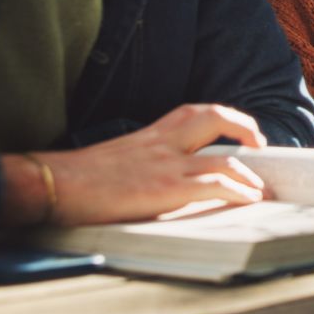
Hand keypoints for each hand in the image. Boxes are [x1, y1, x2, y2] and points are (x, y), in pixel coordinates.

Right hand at [5, 103, 268, 226]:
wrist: (53, 184)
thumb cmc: (79, 178)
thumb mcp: (119, 159)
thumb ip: (145, 161)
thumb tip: (161, 179)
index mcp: (151, 133)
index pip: (193, 113)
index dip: (223, 118)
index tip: (238, 132)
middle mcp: (163, 142)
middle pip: (214, 117)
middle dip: (244, 127)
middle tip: (259, 146)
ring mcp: (166, 164)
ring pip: (224, 158)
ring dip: (249, 175)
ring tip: (260, 189)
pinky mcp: (166, 188)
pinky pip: (215, 185)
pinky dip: (238, 191)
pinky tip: (248, 200)